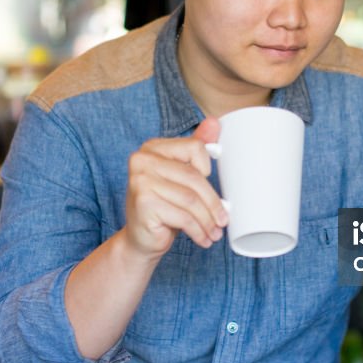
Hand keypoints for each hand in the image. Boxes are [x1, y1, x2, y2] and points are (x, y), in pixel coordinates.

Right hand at [123, 117, 228, 258]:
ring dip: (207, 221)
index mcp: (152, 148)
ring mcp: (140, 180)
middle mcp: (142, 160)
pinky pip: (183, 216)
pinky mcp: (143, 203)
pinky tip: (202, 239)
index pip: (194, 147)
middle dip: (213, 203)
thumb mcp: (181, 178)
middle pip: (194, 177)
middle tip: (223, 220)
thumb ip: (195, 150)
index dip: (208, 169)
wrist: (140, 239)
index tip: (211, 187)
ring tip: (214, 233)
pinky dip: (198, 231)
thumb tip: (214, 123)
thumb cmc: (163, 207)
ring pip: (191, 199)